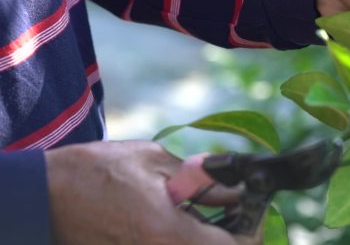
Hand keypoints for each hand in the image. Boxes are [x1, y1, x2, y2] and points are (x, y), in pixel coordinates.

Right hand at [46, 141, 260, 244]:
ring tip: (213, 208)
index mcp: (169, 233)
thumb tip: (234, 193)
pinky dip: (190, 236)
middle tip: (236, 208)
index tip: (254, 210)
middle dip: (235, 234)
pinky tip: (186, 216)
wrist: (46, 195)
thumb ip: (201, 182)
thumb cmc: (98, 171)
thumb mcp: (156, 163)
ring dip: (214, 235)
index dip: (253, 230)